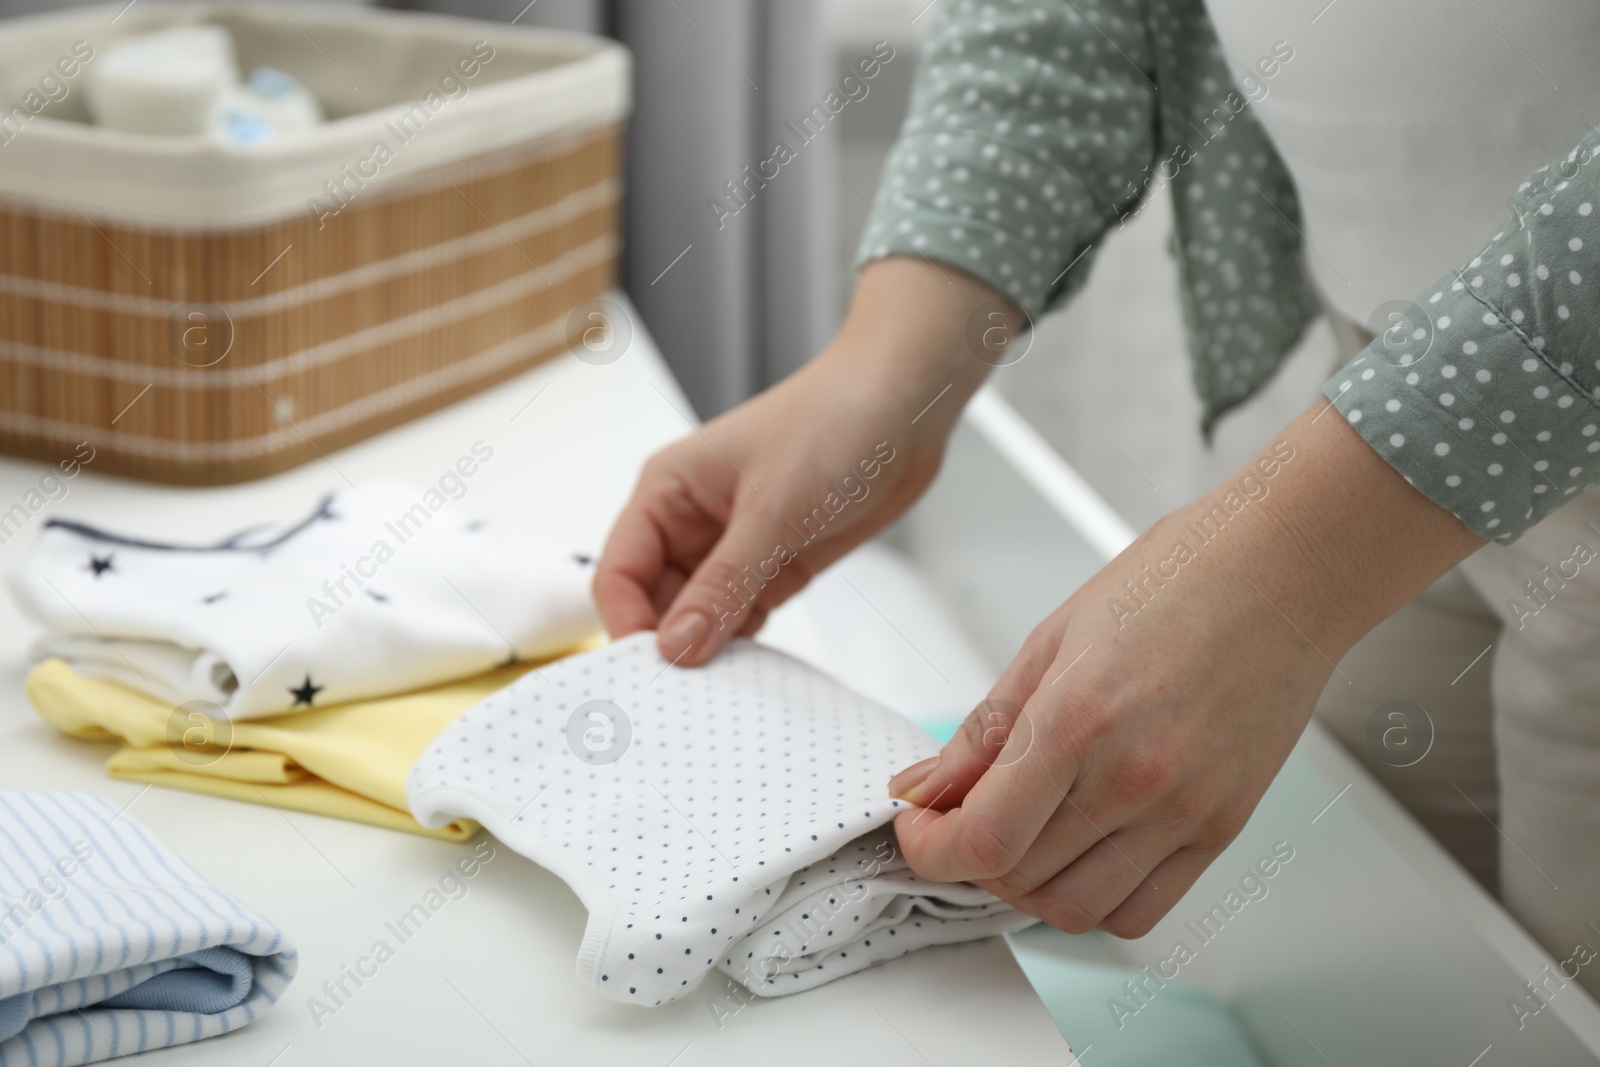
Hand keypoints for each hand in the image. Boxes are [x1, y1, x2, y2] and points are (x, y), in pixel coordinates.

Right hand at [594, 258, 1015, 665]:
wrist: (905, 405)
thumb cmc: (832, 424)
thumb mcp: (773, 509)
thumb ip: (723, 584)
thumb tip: (676, 647)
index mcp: (666, 492)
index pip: (619, 571)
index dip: (627, 624)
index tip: (653, 673)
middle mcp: (690, 522)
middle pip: (653, 602)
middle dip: (667, 647)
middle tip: (686, 701)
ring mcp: (733, 547)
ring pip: (698, 617)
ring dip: (706, 653)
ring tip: (720, 697)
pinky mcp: (774, 566)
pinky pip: (742, 619)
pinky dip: (743, 648)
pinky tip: (753, 677)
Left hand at [888, 402, 1484, 936]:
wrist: (1284, 571)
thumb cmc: (1175, 582)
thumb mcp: (1050, 640)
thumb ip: (983, 731)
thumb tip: (923, 788)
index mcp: (1077, 720)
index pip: (982, 840)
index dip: (930, 850)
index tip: (918, 830)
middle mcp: (1133, 779)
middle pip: (1019, 879)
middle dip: (969, 859)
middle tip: (961, 819)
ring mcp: (1184, 812)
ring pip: (1076, 910)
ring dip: (1027, 887)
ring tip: (1020, 835)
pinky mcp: (1222, 828)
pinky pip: (1141, 910)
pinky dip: (1095, 900)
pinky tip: (1081, 852)